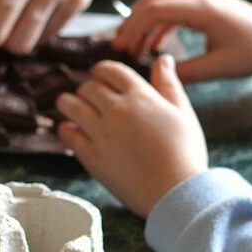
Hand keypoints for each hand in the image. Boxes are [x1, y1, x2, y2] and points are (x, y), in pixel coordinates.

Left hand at [56, 55, 207, 216]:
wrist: (175, 192)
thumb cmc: (185, 154)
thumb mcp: (183, 113)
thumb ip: (169, 84)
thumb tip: (163, 59)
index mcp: (140, 96)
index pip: (110, 70)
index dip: (102, 71)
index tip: (101, 77)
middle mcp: (116, 110)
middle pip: (88, 87)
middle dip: (88, 89)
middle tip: (90, 99)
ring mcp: (100, 132)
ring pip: (69, 105)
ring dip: (68, 103)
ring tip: (72, 108)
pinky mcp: (90, 155)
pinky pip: (66, 133)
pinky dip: (66, 129)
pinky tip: (72, 131)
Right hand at [112, 0, 251, 82]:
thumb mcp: (219, 68)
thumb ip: (186, 72)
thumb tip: (156, 76)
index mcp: (202, 9)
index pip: (154, 10)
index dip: (132, 28)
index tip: (121, 50)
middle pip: (151, 1)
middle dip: (130, 24)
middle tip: (119, 49)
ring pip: (159, 2)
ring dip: (142, 22)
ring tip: (132, 48)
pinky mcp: (204, 4)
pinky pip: (172, 8)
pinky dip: (157, 23)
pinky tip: (152, 45)